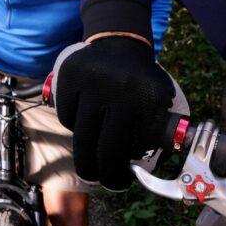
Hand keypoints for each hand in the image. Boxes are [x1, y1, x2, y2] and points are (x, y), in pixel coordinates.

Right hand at [53, 36, 175, 190]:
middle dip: (106, 175)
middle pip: (108, 148)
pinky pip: (67, 117)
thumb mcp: (159, 100)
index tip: (124, 179)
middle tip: (106, 183)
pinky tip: (83, 123)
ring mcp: (95, 82)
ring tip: (91, 166)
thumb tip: (141, 166)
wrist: (120, 42)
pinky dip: (72, 126)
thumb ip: (156, 129)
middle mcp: (123, 89)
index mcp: (151, 97)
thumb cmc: (140, 81)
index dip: (128, 168)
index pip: (139, 146)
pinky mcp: (71, 76)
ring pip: (83, 136)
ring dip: (86, 157)